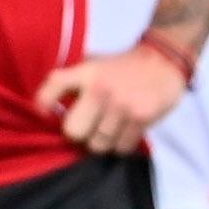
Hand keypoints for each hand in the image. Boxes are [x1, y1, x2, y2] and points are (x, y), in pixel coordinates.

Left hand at [37, 41, 188, 154]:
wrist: (165, 61)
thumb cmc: (123, 66)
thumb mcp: (95, 64)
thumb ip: (75, 81)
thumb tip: (49, 108)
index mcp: (87, 72)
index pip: (54, 85)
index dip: (43, 103)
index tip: (45, 113)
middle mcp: (101, 89)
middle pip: (73, 131)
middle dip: (79, 134)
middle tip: (88, 127)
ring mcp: (122, 105)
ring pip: (97, 144)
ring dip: (102, 142)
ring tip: (109, 130)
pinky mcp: (142, 117)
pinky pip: (121, 147)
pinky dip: (121, 145)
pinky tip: (125, 132)